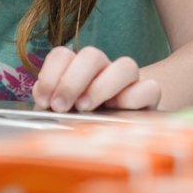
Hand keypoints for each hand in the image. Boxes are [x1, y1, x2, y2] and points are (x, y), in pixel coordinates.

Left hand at [31, 46, 160, 112]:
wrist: (113, 137)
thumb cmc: (79, 123)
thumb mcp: (58, 114)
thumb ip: (48, 102)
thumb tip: (43, 94)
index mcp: (76, 69)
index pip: (62, 54)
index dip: (51, 75)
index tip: (44, 102)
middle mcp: (103, 70)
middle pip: (92, 55)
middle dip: (71, 81)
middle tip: (61, 107)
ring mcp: (128, 82)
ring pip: (126, 65)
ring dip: (102, 86)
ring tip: (85, 108)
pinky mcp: (149, 99)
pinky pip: (150, 88)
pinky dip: (132, 98)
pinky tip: (116, 111)